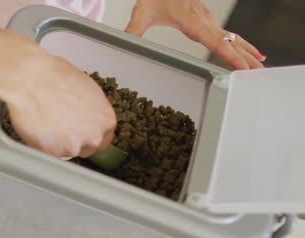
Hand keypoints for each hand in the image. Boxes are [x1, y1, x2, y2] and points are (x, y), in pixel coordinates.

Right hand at [0, 50, 116, 157]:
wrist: (30, 80)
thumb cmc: (55, 77)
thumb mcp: (87, 89)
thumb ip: (92, 110)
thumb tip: (88, 115)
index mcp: (105, 120)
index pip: (104, 140)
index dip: (90, 135)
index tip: (80, 132)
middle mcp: (93, 136)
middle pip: (88, 149)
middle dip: (76, 141)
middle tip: (61, 126)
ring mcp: (73, 146)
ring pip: (67, 152)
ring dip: (59, 143)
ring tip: (47, 122)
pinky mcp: (53, 152)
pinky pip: (49, 153)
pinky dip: (43, 144)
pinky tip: (39, 127)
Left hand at [125, 0, 265, 69]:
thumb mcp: (141, 12)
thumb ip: (133, 30)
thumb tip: (124, 40)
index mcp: (192, 21)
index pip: (215, 42)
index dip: (230, 55)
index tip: (243, 67)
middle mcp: (204, 21)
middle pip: (230, 43)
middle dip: (247, 59)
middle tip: (260, 75)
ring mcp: (208, 21)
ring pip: (233, 38)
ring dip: (248, 52)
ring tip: (262, 68)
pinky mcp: (207, 21)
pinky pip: (228, 36)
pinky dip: (242, 45)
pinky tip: (252, 53)